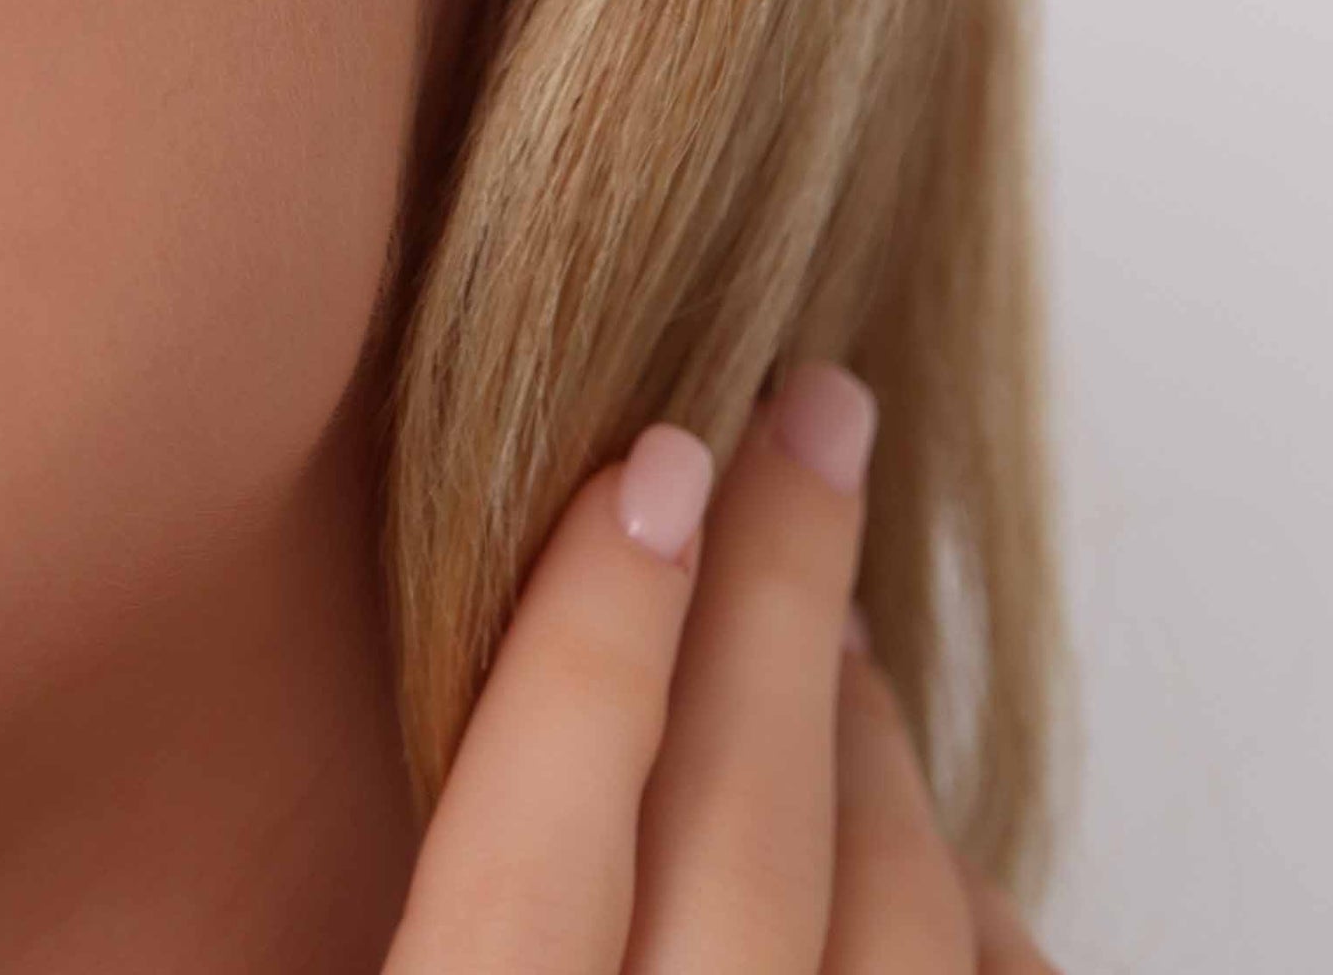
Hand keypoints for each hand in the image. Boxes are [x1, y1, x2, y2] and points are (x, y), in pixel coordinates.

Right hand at [385, 363, 1056, 974]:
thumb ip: (378, 910)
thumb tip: (358, 743)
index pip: (521, 879)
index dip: (582, 652)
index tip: (647, 470)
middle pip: (744, 850)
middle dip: (778, 599)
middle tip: (813, 411)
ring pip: (895, 921)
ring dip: (870, 736)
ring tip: (839, 626)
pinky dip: (974, 900)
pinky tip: (923, 843)